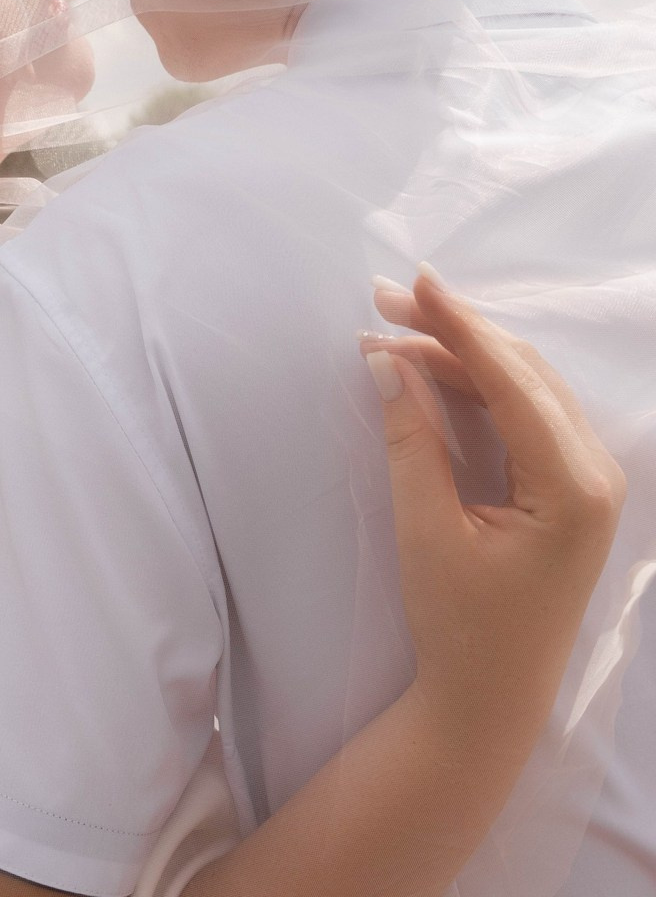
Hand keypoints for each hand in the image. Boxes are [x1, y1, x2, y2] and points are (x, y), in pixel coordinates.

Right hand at [361, 267, 625, 750]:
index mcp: (574, 486)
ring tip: (393, 330)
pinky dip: (474, 386)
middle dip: (454, 331)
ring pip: (523, 387)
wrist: (490, 698)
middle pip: (522, 373)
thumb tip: (386, 359)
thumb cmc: (460, 623)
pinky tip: (430, 369)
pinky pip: (522, 414)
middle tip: (385, 301)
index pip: (513, 381)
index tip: (417, 281)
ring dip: (460, 355)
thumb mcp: (427, 529)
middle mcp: (595, 472)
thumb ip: (411, 438)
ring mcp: (586, 479)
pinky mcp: (565, 487)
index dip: (460, 326)